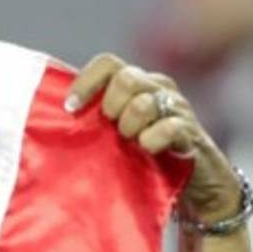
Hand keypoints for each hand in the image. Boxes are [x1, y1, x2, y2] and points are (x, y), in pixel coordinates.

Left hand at [65, 54, 240, 222]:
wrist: (198, 187)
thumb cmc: (149, 161)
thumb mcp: (119, 137)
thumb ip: (97, 123)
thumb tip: (54, 121)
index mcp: (138, 84)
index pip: (108, 63)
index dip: (86, 81)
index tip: (70, 109)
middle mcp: (158, 88)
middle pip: (126, 78)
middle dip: (111, 106)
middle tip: (111, 129)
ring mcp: (177, 108)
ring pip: (145, 102)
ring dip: (129, 126)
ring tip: (130, 143)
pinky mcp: (191, 133)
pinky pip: (169, 127)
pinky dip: (153, 139)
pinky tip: (148, 150)